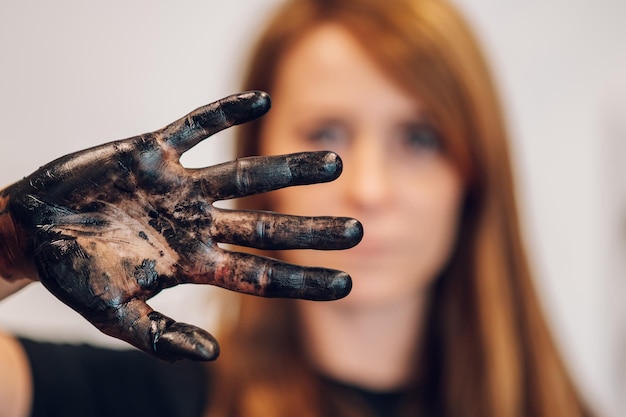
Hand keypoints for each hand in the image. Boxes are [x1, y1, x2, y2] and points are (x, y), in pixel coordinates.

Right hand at [0, 91, 361, 360]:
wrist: (34, 229)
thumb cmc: (73, 274)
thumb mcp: (114, 314)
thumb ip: (161, 337)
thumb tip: (213, 356)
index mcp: (191, 263)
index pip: (260, 275)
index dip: (303, 281)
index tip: (348, 283)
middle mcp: (196, 224)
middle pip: (266, 227)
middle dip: (311, 230)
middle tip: (360, 228)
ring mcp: (178, 188)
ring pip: (245, 176)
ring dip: (288, 170)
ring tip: (335, 160)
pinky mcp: (152, 153)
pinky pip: (195, 128)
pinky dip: (224, 113)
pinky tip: (261, 101)